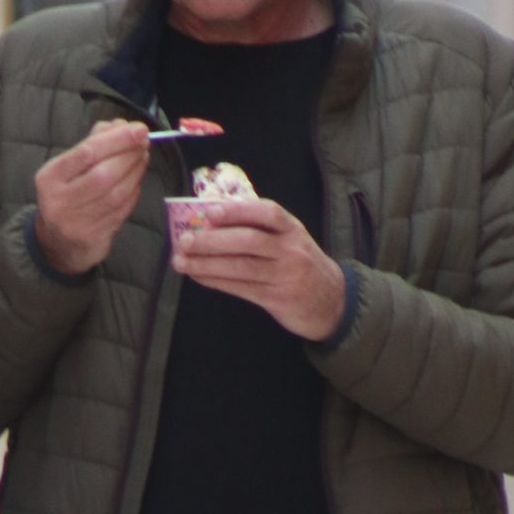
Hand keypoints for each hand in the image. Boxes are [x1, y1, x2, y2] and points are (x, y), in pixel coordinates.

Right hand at [32, 119, 150, 274]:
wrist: (57, 243)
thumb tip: (120, 125)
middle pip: (103, 173)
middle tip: (144, 142)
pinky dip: (133, 192)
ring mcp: (77, 222)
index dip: (117, 139)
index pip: (87, 152)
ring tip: (142, 157)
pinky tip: (136, 180)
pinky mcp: (94, 237)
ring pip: (116, 193)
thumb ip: (93, 143)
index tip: (139, 129)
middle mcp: (60, 201)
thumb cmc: (66, 195)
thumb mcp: (68, 167)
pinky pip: (121, 210)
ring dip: (135, 172)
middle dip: (129, 154)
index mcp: (50, 177)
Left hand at [170, 197, 347, 340]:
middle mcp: (290, 250)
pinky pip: (240, 288)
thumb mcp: (291, 239)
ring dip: (206, 264)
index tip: (211, 212)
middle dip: (212, 240)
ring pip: (240, 267)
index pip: (267, 212)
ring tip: (181, 261)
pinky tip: (198, 276)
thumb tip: (214, 219)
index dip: (238, 211)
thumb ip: (262, 229)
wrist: (333, 302)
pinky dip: (215, 281)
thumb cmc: (301, 264)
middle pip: (248, 241)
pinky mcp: (275, 299)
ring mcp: (283, 276)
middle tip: (184, 240)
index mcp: (292, 228)